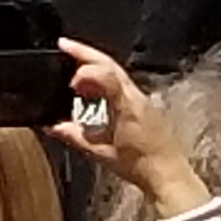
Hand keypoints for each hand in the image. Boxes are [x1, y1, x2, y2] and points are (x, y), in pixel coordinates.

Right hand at [51, 41, 185, 203]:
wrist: (168, 176)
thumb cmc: (141, 165)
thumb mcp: (101, 152)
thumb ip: (74, 136)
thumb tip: (51, 126)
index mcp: (127, 106)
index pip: (106, 74)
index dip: (84, 73)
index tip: (70, 83)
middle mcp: (136, 97)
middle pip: (110, 63)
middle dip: (84, 52)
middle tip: (63, 44)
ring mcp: (142, 99)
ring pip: (116, 70)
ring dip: (93, 64)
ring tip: (73, 68)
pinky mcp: (143, 105)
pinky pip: (120, 82)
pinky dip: (103, 77)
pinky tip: (92, 88)